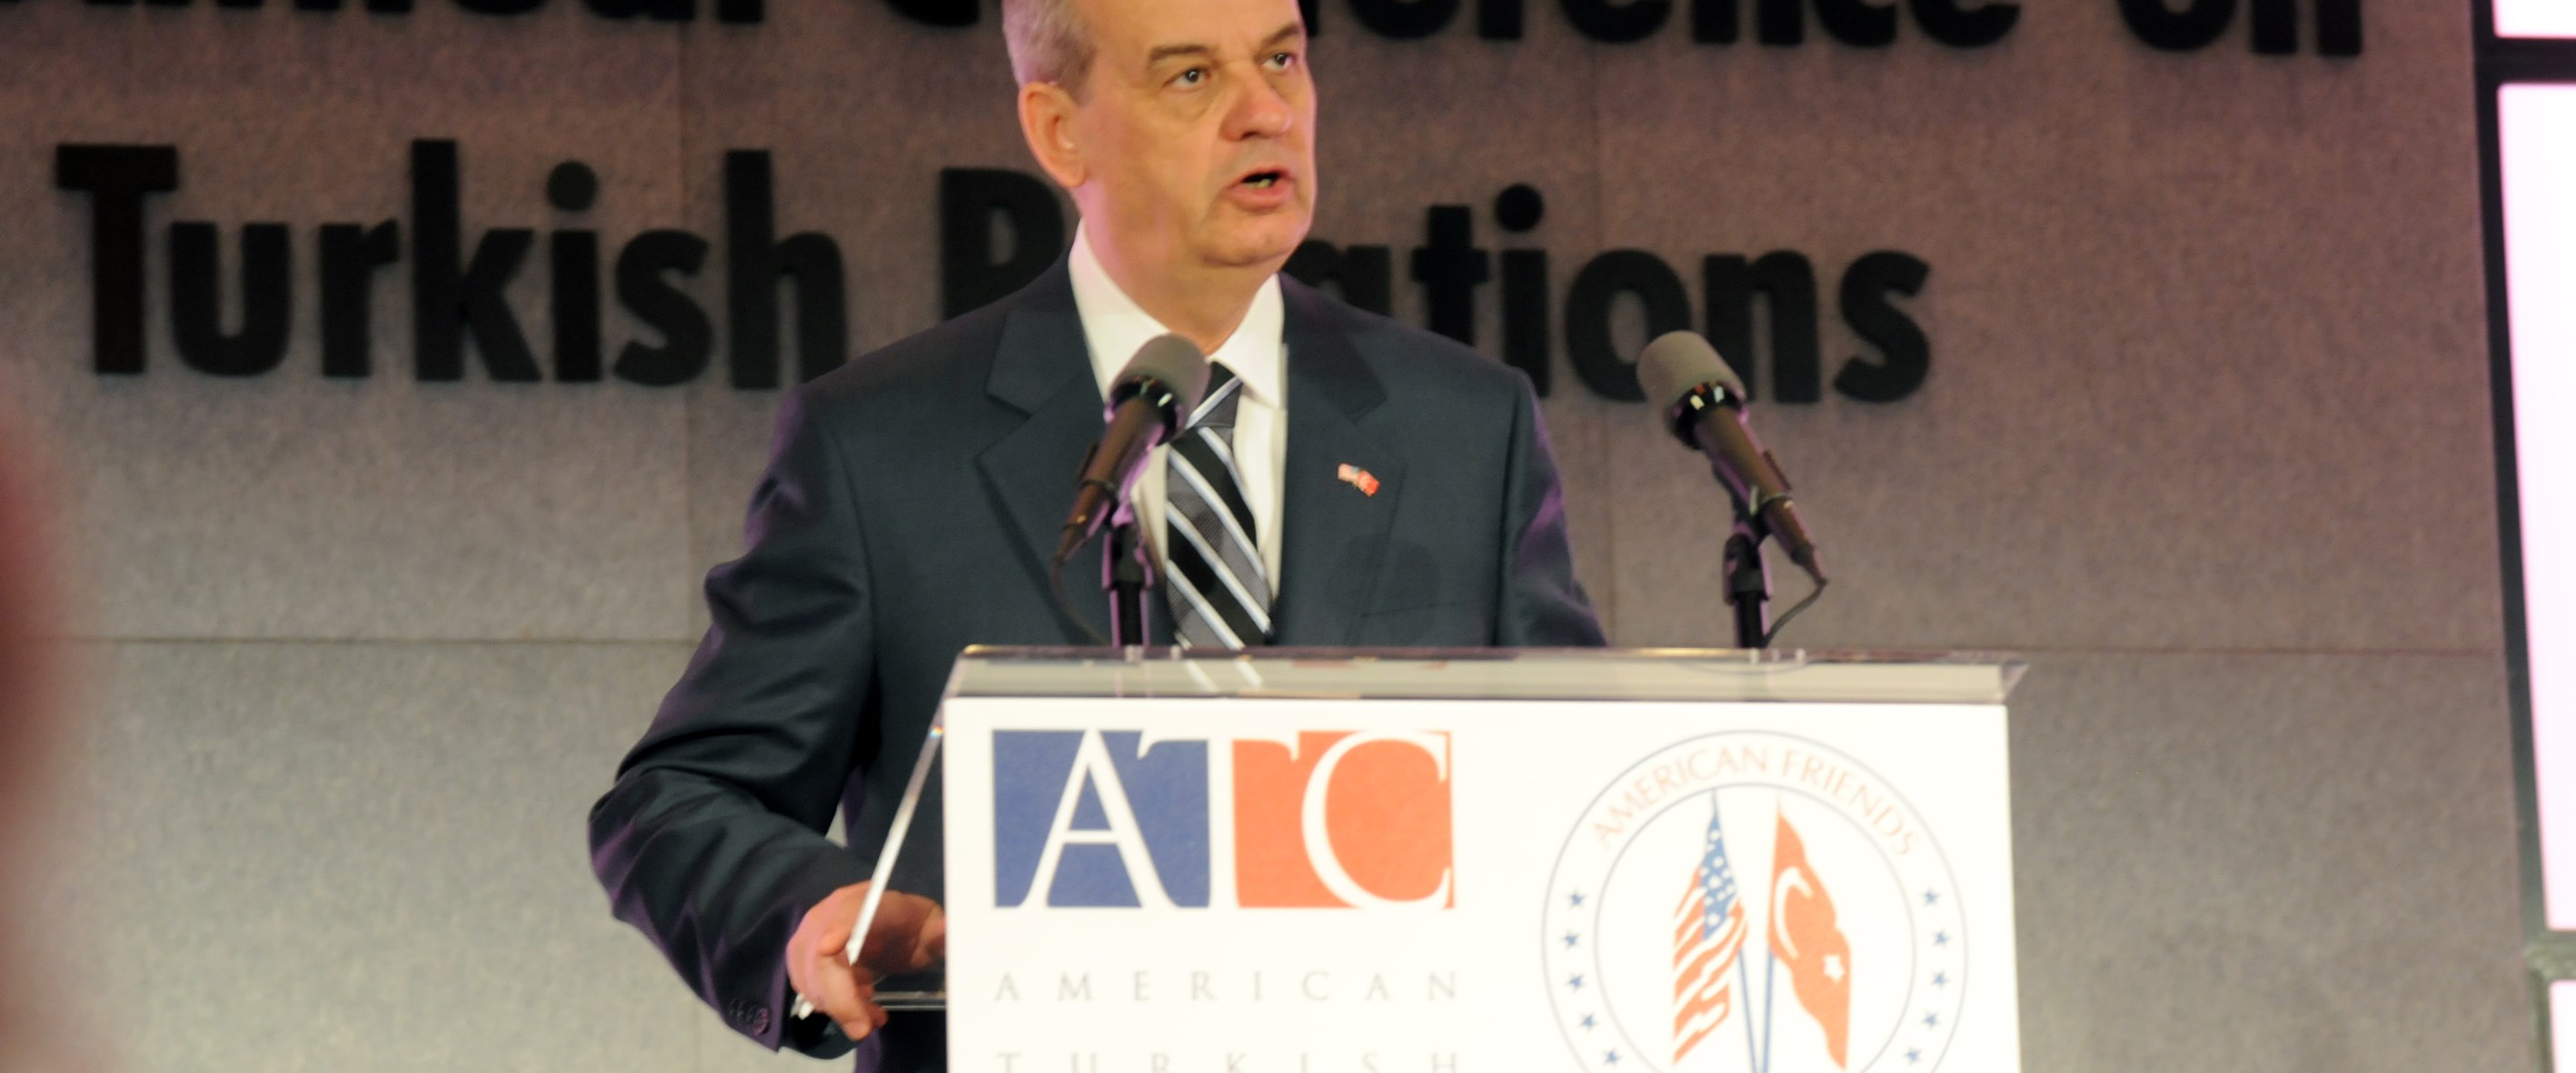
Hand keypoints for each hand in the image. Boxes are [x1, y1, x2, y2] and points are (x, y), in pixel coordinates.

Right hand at [785, 882, 947, 1042]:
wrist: (897, 927)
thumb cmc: (915, 927)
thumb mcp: (933, 930)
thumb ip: (939, 933)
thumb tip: (945, 931)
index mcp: (868, 901)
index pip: (847, 912)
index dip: (836, 929)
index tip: (830, 948)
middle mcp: (831, 913)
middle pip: (819, 956)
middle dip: (839, 998)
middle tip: (864, 1028)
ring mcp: (812, 934)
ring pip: (811, 978)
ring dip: (840, 1006)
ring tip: (873, 1014)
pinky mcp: (803, 958)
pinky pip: (808, 987)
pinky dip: (833, 1006)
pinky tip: (860, 1006)